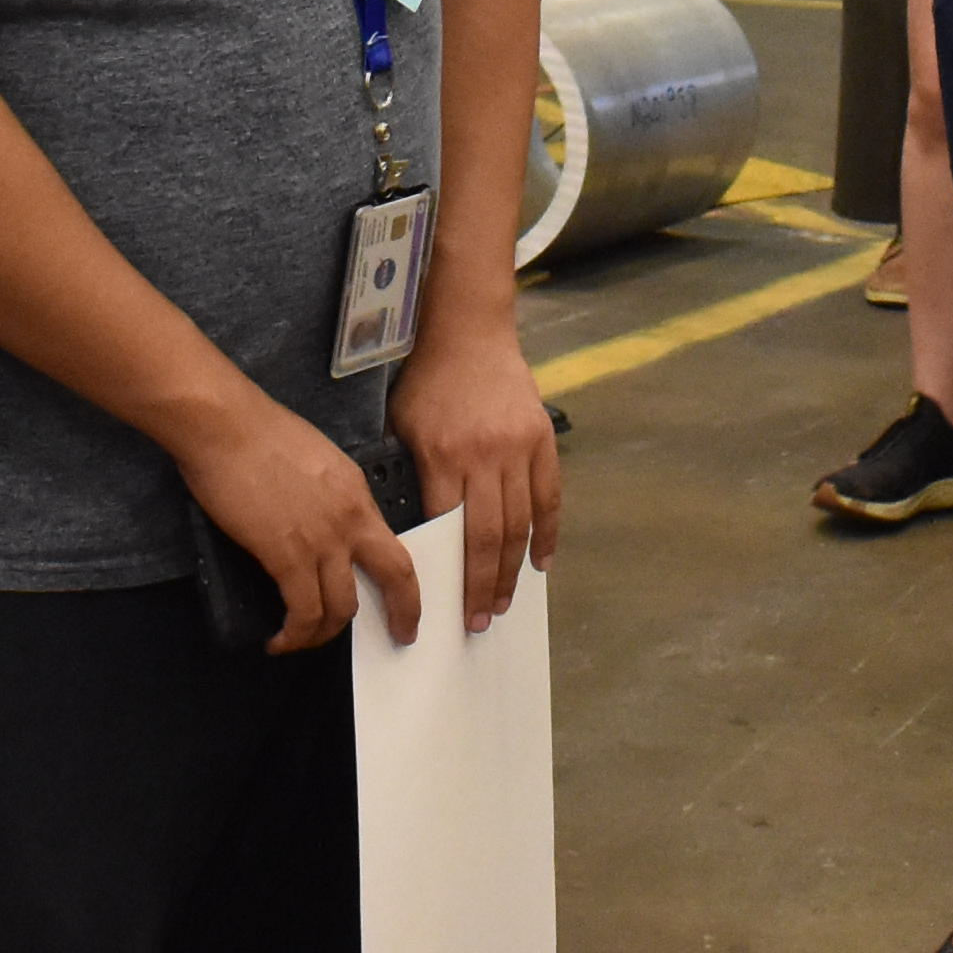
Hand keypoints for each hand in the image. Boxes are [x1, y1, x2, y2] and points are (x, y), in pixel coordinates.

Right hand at [175, 400, 426, 653]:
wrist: (225, 426)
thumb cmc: (256, 432)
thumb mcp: (315, 458)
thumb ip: (327, 493)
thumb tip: (319, 521)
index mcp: (357, 490)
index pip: (392, 543)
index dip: (402, 577)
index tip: (403, 598)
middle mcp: (350, 518)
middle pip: (396, 576)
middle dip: (403, 612)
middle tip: (400, 635)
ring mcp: (321, 539)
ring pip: (342, 606)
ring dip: (325, 633)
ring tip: (306, 640)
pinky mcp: (286, 555)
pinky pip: (302, 611)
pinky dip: (293, 635)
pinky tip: (279, 641)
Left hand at [392, 315, 564, 625]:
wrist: (469, 332)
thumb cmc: (428, 380)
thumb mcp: (403, 425)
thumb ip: (415, 474)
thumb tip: (421, 531)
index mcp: (443, 455)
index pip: (447, 529)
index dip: (450, 573)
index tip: (447, 606)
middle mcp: (484, 456)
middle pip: (488, 535)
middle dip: (484, 585)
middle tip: (481, 621)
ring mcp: (518, 448)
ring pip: (520, 522)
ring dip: (514, 568)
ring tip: (507, 601)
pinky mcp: (542, 438)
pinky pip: (549, 495)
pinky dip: (548, 532)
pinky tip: (542, 562)